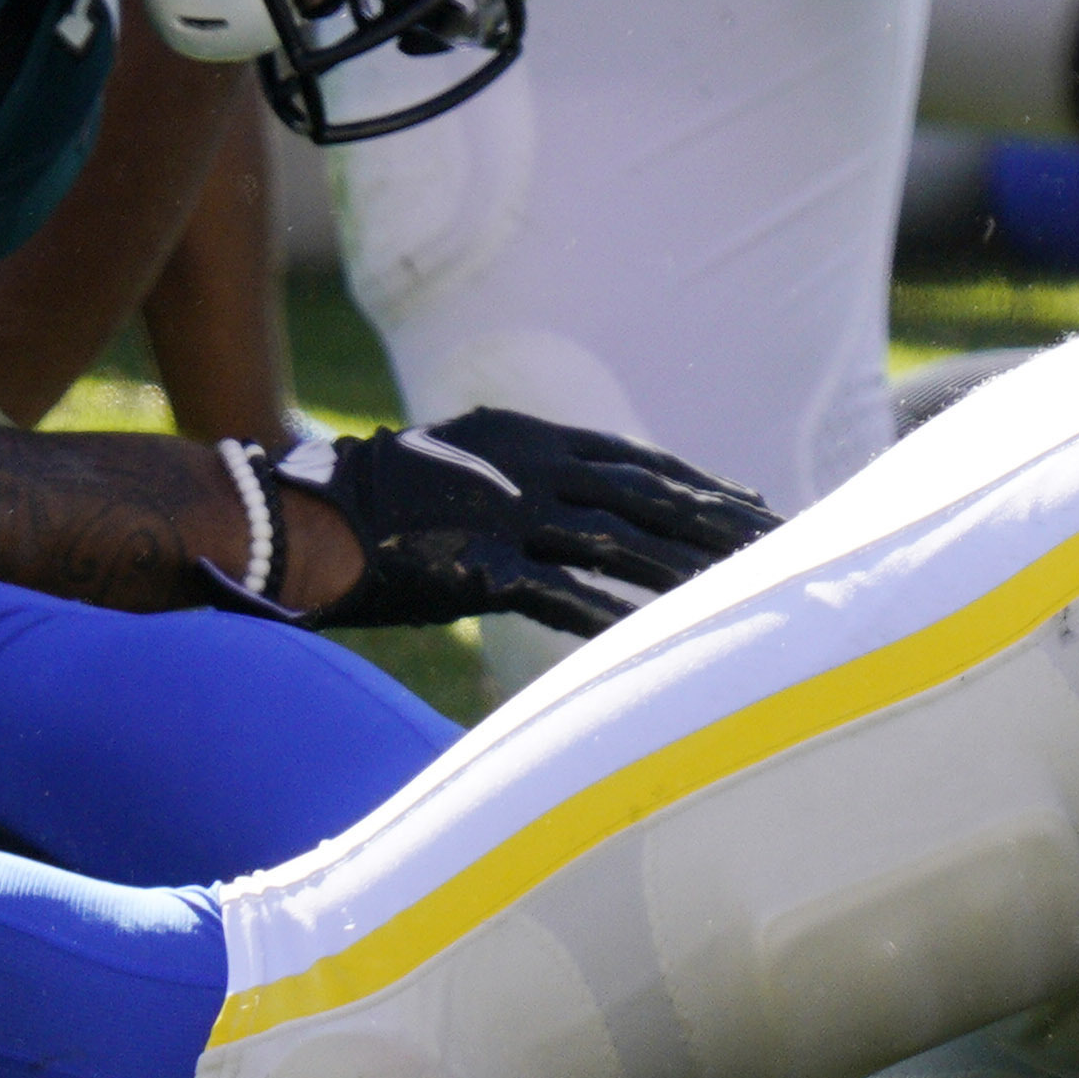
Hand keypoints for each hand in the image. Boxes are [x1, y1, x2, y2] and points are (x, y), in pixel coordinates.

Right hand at [275, 408, 773, 635]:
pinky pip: (559, 596)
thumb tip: (570, 511)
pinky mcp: (479, 566)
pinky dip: (610, 615)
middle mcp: (530, 469)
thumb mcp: (462, 474)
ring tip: (745, 591)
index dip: (699, 486)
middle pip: (649, 498)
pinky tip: (654, 636)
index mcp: (528, 441)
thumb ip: (520, 485)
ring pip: (622, 544)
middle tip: (781, 545)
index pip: (639, 463)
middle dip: (719, 523)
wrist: (297, 518)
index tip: (751, 504)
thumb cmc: (376, 504)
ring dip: (687, 570)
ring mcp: (508, 515)